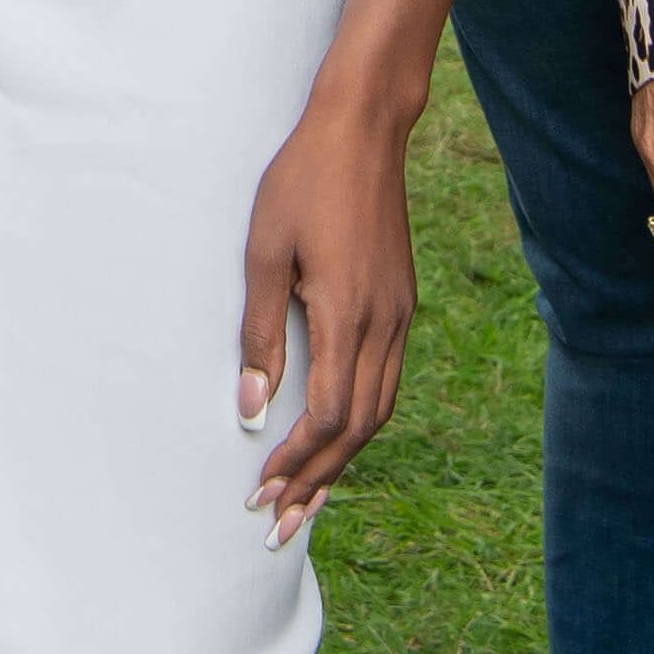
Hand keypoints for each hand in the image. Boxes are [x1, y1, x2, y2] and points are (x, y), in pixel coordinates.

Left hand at [235, 92, 419, 544]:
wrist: (363, 130)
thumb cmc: (302, 182)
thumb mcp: (265, 252)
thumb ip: (259, 334)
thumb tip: (251, 407)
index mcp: (348, 315)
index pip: (330, 416)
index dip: (298, 462)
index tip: (262, 491)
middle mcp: (385, 325)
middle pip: (359, 429)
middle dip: (319, 479)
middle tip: (282, 522)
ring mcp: (400, 315)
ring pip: (380, 410)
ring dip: (344, 458)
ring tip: (309, 496)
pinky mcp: (402, 303)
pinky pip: (388, 381)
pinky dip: (363, 420)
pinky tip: (341, 435)